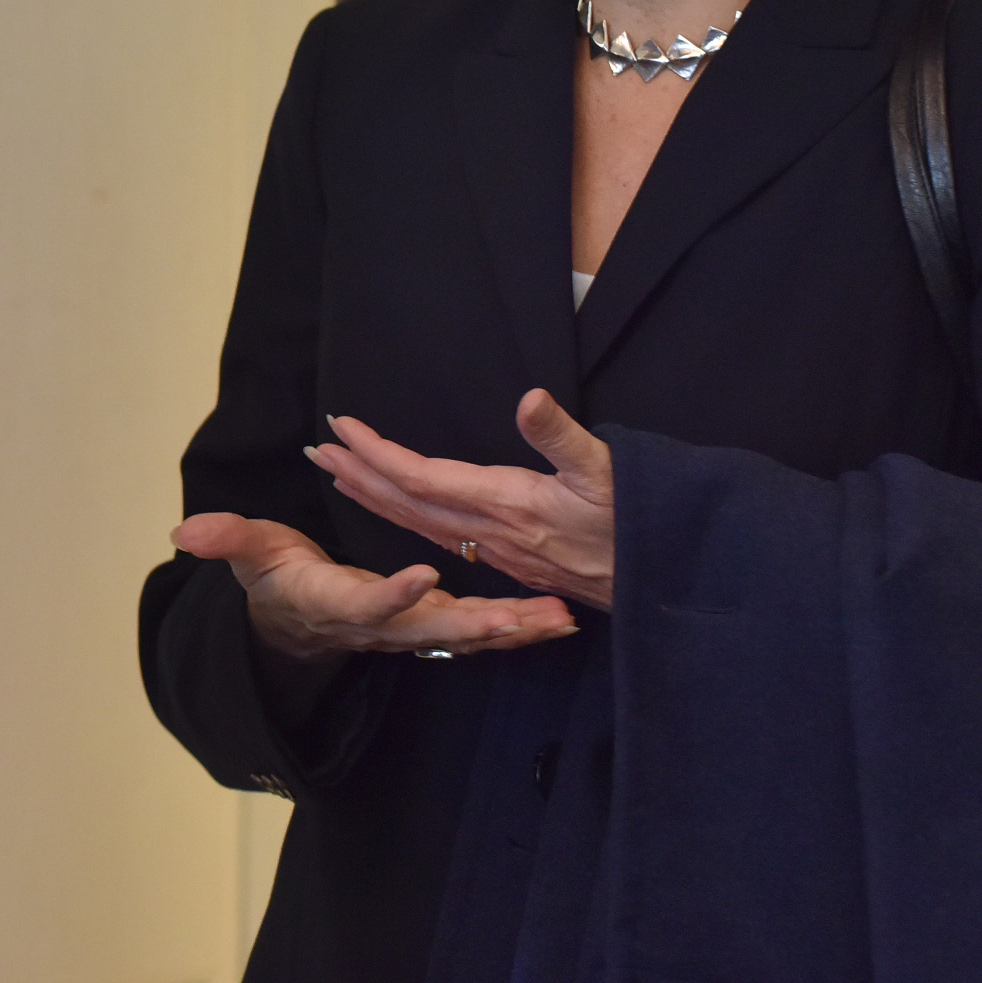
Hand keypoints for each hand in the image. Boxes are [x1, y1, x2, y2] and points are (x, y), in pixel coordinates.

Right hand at [172, 512, 575, 662]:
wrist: (294, 623)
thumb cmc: (275, 578)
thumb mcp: (250, 551)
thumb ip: (226, 540)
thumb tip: (184, 532)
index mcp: (340, 602)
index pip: (371, 600)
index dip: (397, 592)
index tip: (426, 574)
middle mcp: (381, 625)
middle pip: (436, 630)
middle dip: (483, 624)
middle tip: (527, 617)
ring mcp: (411, 630)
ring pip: (469, 635)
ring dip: (515, 629)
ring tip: (561, 620)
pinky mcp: (432, 626)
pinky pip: (481, 631)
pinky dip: (521, 628)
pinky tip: (561, 620)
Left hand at [305, 390, 615, 611]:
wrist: (665, 584)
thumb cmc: (641, 524)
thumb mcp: (608, 472)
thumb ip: (562, 436)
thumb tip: (528, 397)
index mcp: (504, 504)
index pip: (421, 477)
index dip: (376, 453)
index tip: (341, 427)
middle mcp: (491, 533)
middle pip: (407, 502)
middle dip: (359, 474)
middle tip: (317, 449)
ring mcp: (499, 552)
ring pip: (420, 524)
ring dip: (377, 497)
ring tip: (343, 476)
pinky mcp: (512, 561)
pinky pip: (443, 539)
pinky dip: (410, 518)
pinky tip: (402, 511)